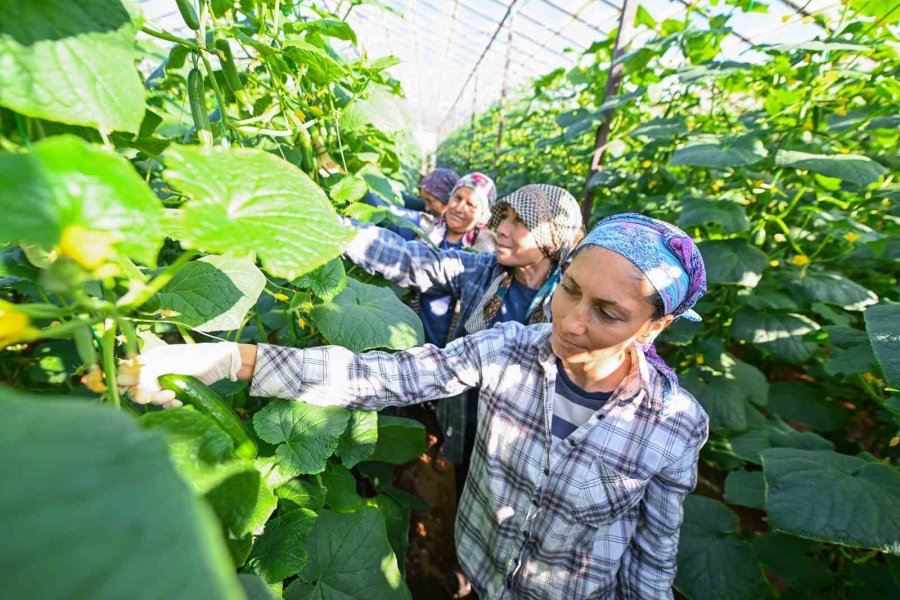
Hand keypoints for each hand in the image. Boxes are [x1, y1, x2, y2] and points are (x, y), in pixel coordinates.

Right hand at [117, 341, 241, 407]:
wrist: (222, 365)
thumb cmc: (198, 358)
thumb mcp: (171, 362)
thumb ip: (148, 370)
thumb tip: (122, 377)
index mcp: (150, 358)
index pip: (125, 371)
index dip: (124, 382)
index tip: (132, 388)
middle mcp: (154, 370)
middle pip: (135, 388)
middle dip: (146, 395)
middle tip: (163, 395)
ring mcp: (164, 381)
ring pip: (150, 397)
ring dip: (160, 400)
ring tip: (175, 397)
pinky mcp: (175, 392)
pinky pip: (164, 403)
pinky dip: (171, 404)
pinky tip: (181, 401)